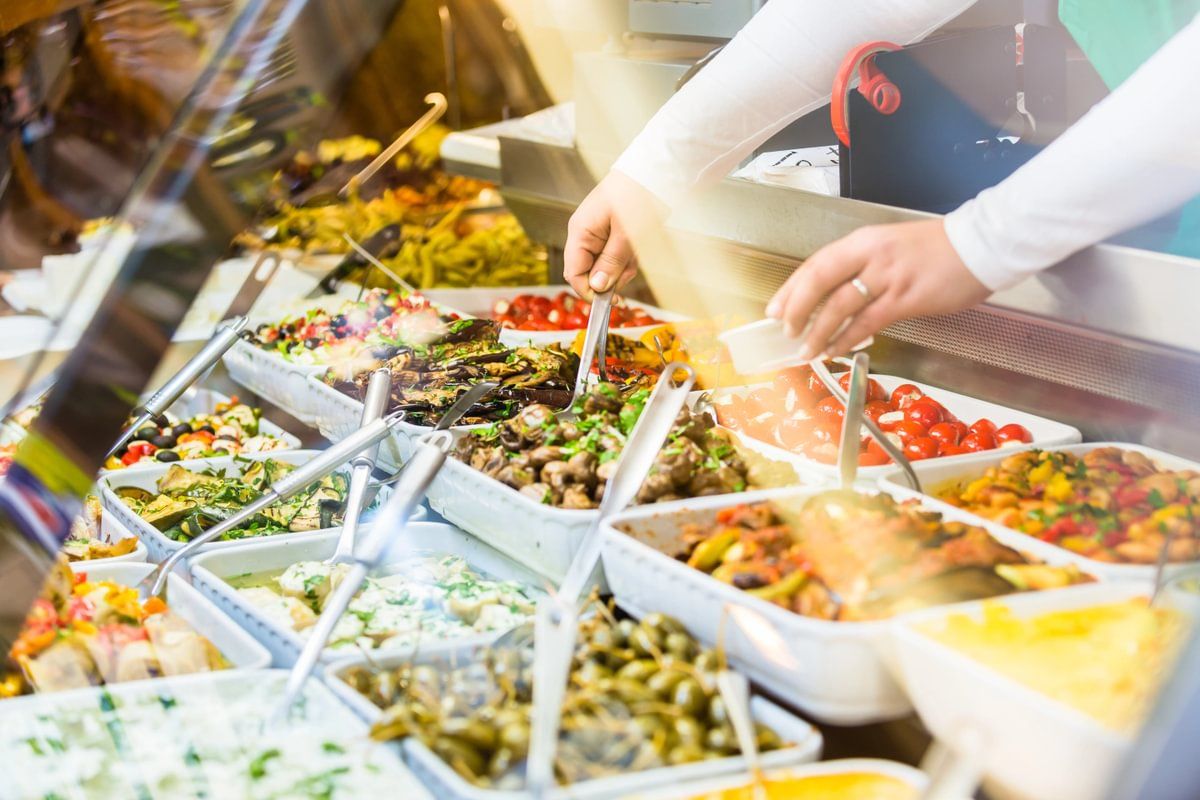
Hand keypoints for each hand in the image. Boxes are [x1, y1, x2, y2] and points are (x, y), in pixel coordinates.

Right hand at [564, 171, 664, 298]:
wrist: (654, 171)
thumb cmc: (637, 197)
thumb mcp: (626, 235)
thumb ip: (610, 263)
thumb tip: (597, 288)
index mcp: (580, 232)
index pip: (574, 274)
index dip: (590, 291)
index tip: (611, 301)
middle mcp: (583, 233)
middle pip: (588, 271)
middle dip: (610, 277)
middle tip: (630, 268)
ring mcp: (596, 232)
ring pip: (603, 265)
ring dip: (621, 267)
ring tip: (636, 251)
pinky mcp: (610, 231)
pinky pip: (613, 254)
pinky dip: (626, 257)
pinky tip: (636, 246)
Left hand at [766, 219, 990, 357]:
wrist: (982, 244)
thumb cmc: (939, 248)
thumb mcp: (892, 247)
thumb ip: (863, 267)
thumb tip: (834, 296)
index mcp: (865, 241)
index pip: (816, 263)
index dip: (791, 288)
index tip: (775, 307)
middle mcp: (872, 255)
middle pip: (819, 280)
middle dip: (796, 307)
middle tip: (784, 328)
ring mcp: (889, 276)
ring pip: (840, 304)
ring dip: (818, 330)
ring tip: (806, 348)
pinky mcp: (908, 298)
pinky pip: (868, 322)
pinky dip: (847, 338)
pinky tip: (835, 349)